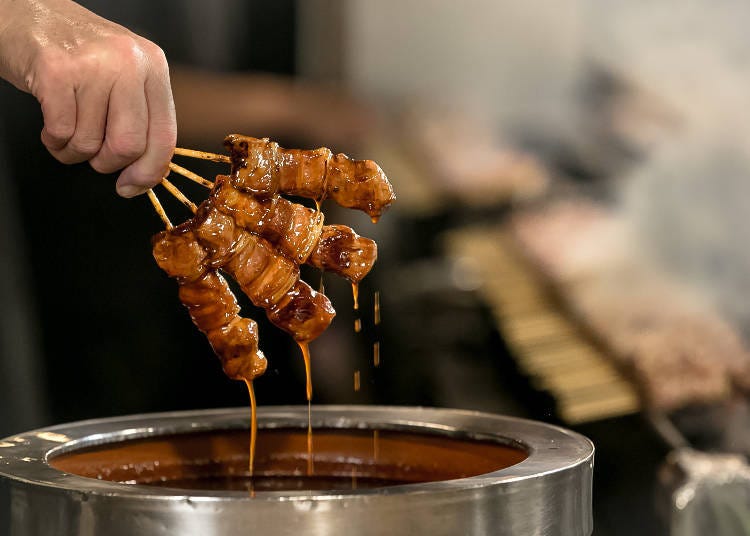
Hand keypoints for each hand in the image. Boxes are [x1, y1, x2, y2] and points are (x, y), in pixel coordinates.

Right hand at [0, 0, 176, 196]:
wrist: (26, 12)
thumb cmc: (76, 51)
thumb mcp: (123, 73)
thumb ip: (141, 115)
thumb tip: (148, 172)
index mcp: (153, 66)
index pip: (165, 134)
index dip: (149, 171)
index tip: (133, 185)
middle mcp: (128, 63)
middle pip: (129, 145)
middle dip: (108, 163)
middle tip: (95, 157)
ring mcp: (92, 66)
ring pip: (91, 143)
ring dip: (74, 151)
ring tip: (67, 132)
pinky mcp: (55, 72)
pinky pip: (61, 133)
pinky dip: (54, 142)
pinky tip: (52, 127)